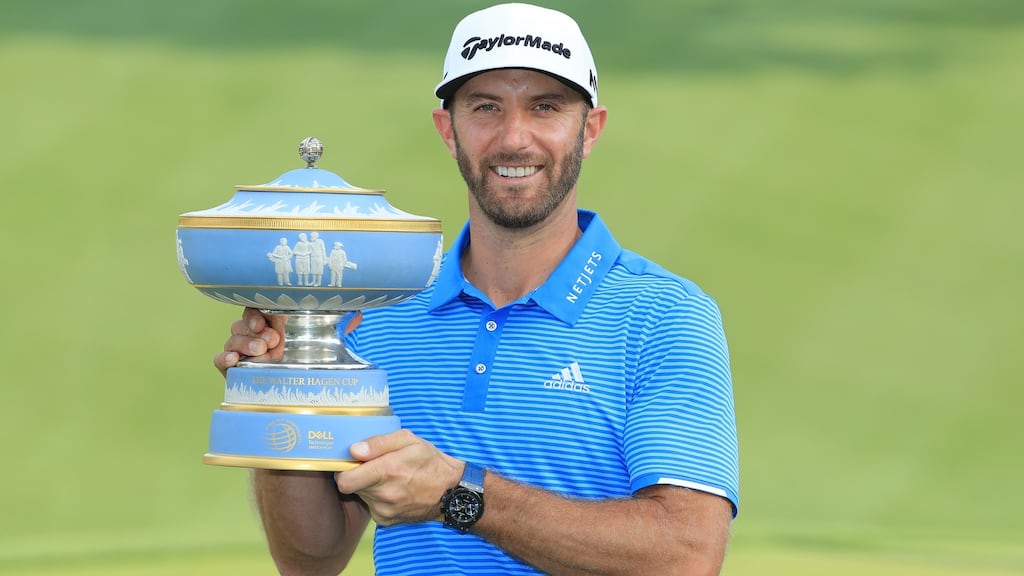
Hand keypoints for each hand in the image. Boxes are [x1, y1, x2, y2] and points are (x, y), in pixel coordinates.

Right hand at [213, 307, 284, 376]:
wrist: (281, 389)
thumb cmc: (288, 363)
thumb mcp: (291, 346)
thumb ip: (285, 329)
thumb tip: (282, 316)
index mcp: (262, 326)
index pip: (252, 312)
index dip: (254, 316)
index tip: (261, 325)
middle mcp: (246, 336)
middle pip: (241, 326)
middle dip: (256, 333)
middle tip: (271, 340)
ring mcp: (235, 351)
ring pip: (232, 341)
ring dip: (246, 344)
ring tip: (260, 350)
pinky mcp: (228, 367)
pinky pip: (220, 359)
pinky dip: (225, 358)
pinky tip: (234, 358)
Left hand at [334, 429, 463, 526]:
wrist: (451, 492)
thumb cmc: (430, 462)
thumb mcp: (409, 440)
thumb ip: (379, 443)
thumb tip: (353, 450)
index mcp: (387, 471)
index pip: (344, 479)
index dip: (343, 468)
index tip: (352, 461)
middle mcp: (383, 495)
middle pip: (349, 487)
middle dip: (355, 475)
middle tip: (372, 466)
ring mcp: (384, 510)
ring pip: (360, 496)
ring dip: (367, 486)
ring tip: (387, 477)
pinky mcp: (386, 521)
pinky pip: (370, 506)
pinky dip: (376, 498)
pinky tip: (393, 490)